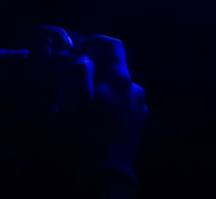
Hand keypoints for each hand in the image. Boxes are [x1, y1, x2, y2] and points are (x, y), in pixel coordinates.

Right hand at [0, 29, 147, 169]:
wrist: (109, 174)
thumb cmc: (88, 135)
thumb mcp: (76, 100)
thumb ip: (81, 73)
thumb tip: (85, 58)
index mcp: (120, 79)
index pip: (113, 45)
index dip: (95, 42)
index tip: (79, 50)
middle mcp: (135, 88)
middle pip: (115, 67)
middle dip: (96, 69)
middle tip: (75, 81)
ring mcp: (140, 107)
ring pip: (119, 88)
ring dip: (103, 89)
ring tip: (85, 104)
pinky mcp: (139, 123)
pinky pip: (124, 105)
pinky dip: (111, 104)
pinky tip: (98, 119)